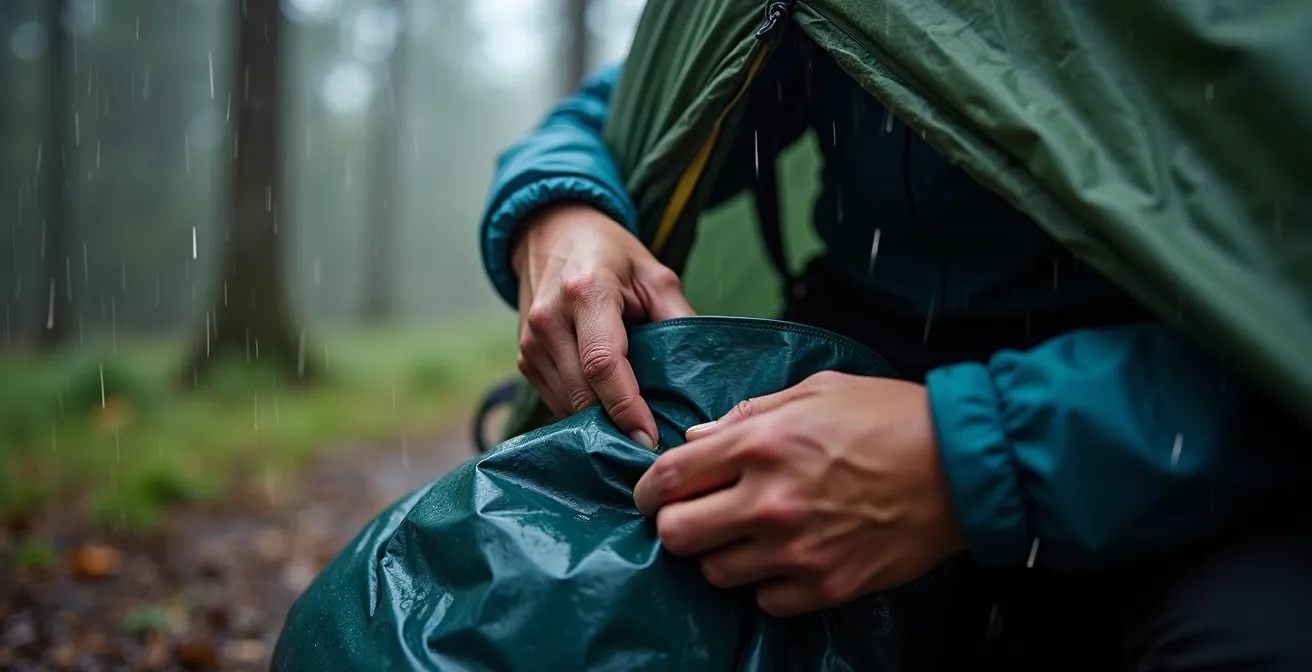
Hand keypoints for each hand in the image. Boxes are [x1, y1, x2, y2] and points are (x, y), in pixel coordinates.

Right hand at [512, 202, 694, 448]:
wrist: (550, 234)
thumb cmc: (610, 254)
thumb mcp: (654, 275)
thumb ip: (678, 319)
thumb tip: (699, 376)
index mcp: (586, 293)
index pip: (603, 363)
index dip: (627, 407)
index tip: (650, 438)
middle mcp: (548, 320)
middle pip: (583, 393)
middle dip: (618, 425)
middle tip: (655, 444)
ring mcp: (530, 343)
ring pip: (568, 405)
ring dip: (601, 423)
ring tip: (636, 429)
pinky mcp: (524, 359)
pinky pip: (557, 401)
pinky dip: (584, 411)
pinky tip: (609, 409)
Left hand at [633, 371, 964, 616]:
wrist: (963, 465)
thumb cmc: (890, 416)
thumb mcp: (814, 390)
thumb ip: (746, 415)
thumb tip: (696, 441)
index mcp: (760, 442)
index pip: (666, 479)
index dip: (646, 490)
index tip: (652, 494)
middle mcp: (769, 500)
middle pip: (677, 534)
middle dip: (676, 524)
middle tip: (693, 516)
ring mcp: (798, 548)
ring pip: (715, 573)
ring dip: (720, 555)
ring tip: (746, 536)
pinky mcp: (827, 584)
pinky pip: (764, 601)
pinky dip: (765, 584)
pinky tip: (784, 558)